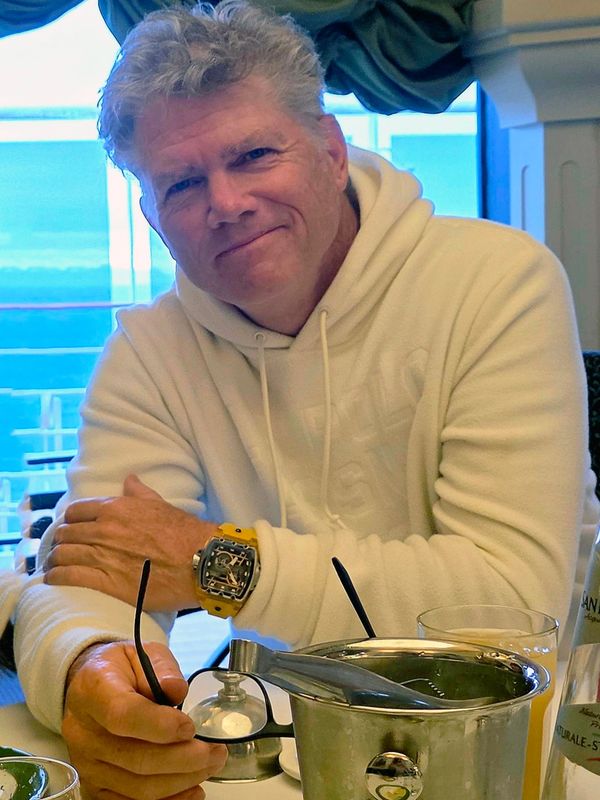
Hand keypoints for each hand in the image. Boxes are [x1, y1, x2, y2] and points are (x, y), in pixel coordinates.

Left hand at [44, 475, 218, 609]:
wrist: (199, 560)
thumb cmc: (184, 532)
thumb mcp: (160, 504)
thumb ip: (139, 492)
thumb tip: (129, 478)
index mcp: (115, 508)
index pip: (76, 511)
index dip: (70, 520)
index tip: (71, 527)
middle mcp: (104, 530)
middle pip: (66, 533)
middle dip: (60, 540)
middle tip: (60, 547)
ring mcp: (103, 556)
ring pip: (63, 554)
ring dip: (54, 559)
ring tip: (53, 565)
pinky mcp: (106, 582)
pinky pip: (70, 577)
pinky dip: (57, 577)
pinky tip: (53, 579)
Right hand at [63, 640, 226, 799]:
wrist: (88, 688)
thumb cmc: (120, 669)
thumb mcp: (143, 653)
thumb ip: (163, 668)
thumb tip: (177, 691)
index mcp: (93, 690)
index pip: (123, 715)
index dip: (160, 726)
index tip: (190, 727)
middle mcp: (83, 732)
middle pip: (135, 758)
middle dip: (184, 759)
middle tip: (216, 751)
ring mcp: (86, 764)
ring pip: (136, 787)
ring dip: (181, 781)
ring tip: (209, 765)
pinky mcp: (94, 786)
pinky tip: (191, 789)